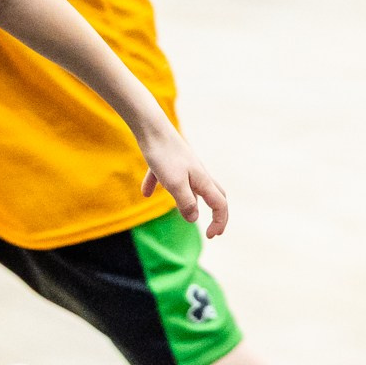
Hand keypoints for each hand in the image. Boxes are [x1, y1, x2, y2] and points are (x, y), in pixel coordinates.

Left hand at [136, 123, 228, 237]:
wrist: (151, 128)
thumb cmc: (164, 155)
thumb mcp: (174, 183)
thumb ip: (185, 202)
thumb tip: (194, 220)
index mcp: (202, 180)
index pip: (220, 205)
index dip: (219, 222)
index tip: (210, 236)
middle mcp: (197, 174)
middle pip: (214, 195)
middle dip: (216, 212)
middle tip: (213, 228)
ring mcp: (184, 167)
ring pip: (193, 186)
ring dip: (191, 200)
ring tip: (183, 211)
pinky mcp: (168, 161)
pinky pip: (166, 177)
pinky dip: (159, 185)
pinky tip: (145, 193)